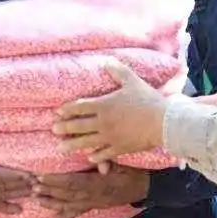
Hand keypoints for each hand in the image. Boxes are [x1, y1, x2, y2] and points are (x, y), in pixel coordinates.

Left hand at [32, 165, 150, 217]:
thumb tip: (102, 165)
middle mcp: (93, 196)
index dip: (56, 181)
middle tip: (32, 188)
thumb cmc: (131, 172)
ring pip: (70, 205)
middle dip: (49, 191)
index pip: (73, 182)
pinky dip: (66, 216)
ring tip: (37, 200)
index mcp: (98, 184)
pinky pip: (79, 212)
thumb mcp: (122, 164)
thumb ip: (110, 163)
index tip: (41, 176)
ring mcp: (94, 203)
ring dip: (52, 203)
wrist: (142, 186)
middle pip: (67, 194)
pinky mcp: (96, 206)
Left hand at [53, 61, 167, 164]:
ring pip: (86, 142)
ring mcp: (110, 137)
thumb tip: (107, 60)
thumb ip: (118, 71)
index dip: (68, 109)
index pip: (80, 107)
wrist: (163, 122)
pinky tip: (89, 157)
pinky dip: (96, 156)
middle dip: (64, 127)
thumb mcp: (132, 81)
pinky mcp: (120, 148)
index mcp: (104, 105)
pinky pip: (104, 153)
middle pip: (78, 126)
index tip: (58, 111)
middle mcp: (103, 123)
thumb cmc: (147, 100)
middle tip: (53, 129)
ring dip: (72, 145)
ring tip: (60, 148)